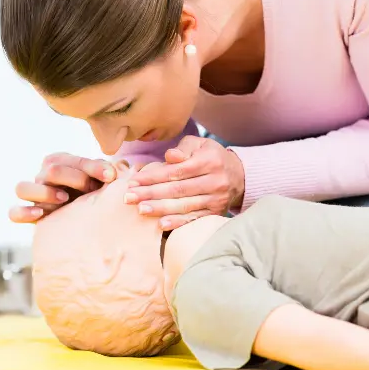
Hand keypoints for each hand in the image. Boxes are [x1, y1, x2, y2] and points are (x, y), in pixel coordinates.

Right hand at [10, 153, 120, 222]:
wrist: (85, 221)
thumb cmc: (95, 193)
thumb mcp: (102, 181)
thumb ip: (108, 172)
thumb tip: (118, 169)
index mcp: (60, 162)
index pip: (72, 159)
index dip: (92, 167)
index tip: (111, 177)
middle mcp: (43, 176)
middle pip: (49, 170)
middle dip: (73, 178)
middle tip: (89, 189)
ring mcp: (33, 195)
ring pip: (23, 188)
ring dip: (44, 192)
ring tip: (63, 199)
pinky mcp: (28, 215)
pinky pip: (14, 212)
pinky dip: (23, 213)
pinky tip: (40, 215)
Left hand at [123, 136, 244, 230]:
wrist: (239, 175)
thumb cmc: (211, 156)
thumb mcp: (201, 144)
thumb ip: (184, 148)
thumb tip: (170, 156)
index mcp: (209, 161)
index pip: (176, 171)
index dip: (153, 177)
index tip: (133, 181)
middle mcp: (215, 181)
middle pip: (178, 189)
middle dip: (150, 194)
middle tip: (129, 198)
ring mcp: (217, 199)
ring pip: (184, 205)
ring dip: (160, 209)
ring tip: (140, 210)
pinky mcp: (216, 213)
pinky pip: (194, 219)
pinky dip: (177, 222)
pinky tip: (161, 224)